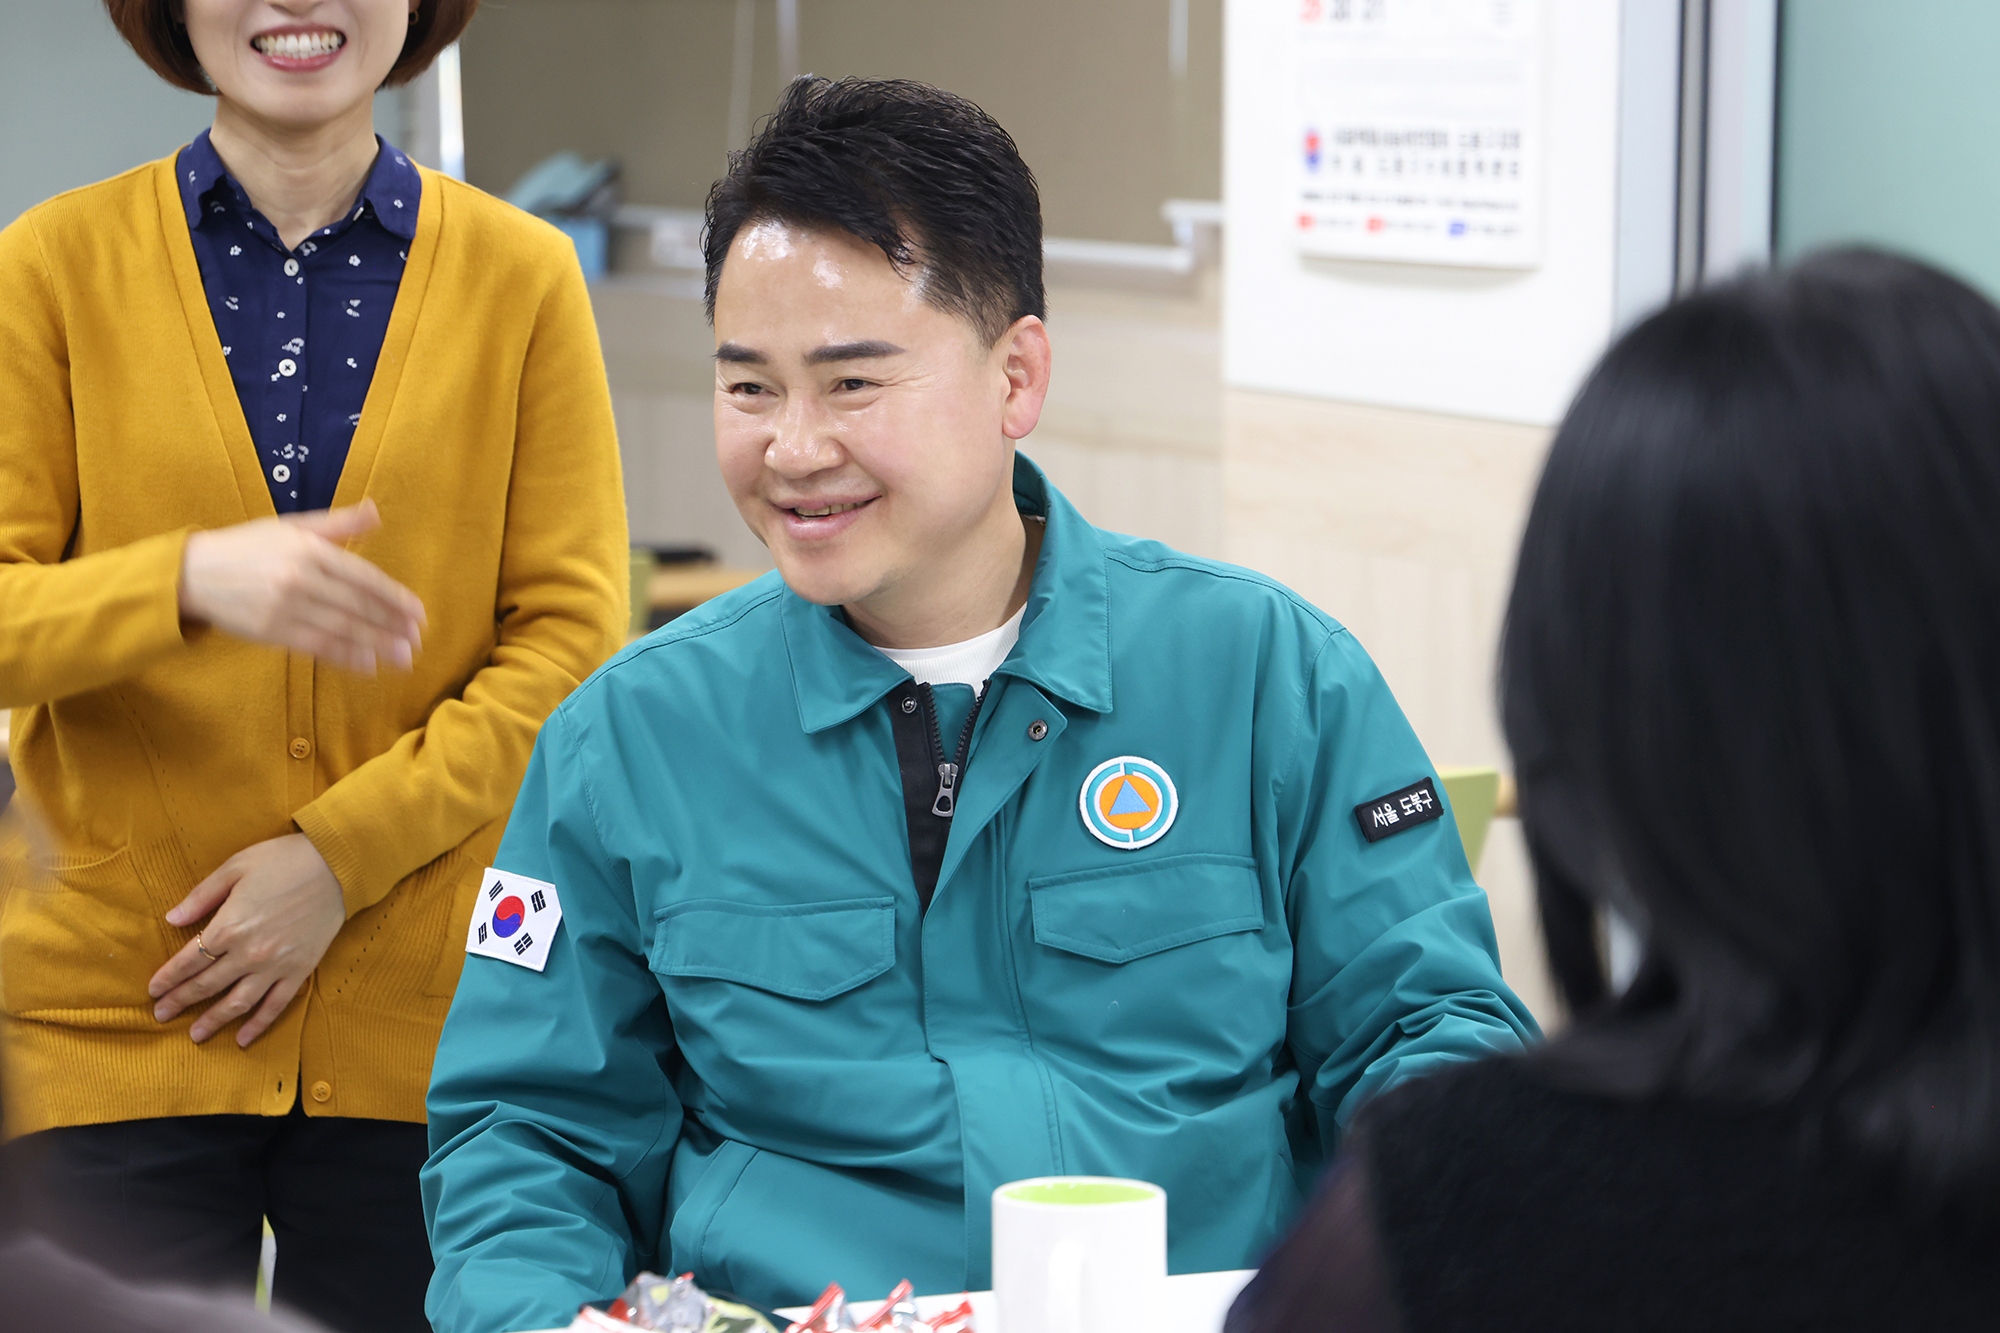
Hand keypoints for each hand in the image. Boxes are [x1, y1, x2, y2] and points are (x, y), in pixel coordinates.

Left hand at [149, 834, 347, 1046]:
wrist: (336, 866)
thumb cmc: (284, 860)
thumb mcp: (236, 867)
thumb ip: (202, 896)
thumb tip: (171, 920)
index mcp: (230, 926)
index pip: (188, 960)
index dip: (167, 978)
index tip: (153, 990)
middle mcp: (249, 953)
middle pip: (206, 985)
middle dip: (180, 1002)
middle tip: (161, 1015)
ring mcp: (276, 965)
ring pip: (237, 1003)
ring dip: (213, 1021)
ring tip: (195, 1034)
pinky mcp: (299, 970)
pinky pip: (276, 1005)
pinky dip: (258, 1025)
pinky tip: (243, 1039)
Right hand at [179, 499, 426, 672]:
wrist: (193, 573)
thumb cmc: (248, 547)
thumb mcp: (292, 527)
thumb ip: (338, 524)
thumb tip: (376, 511)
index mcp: (308, 549)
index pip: (362, 577)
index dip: (393, 598)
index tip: (418, 614)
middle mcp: (298, 577)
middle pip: (355, 605)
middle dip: (390, 625)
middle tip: (417, 640)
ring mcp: (282, 606)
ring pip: (339, 629)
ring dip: (375, 645)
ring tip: (403, 657)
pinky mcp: (268, 630)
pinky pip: (315, 646)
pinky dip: (343, 657)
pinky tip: (368, 665)